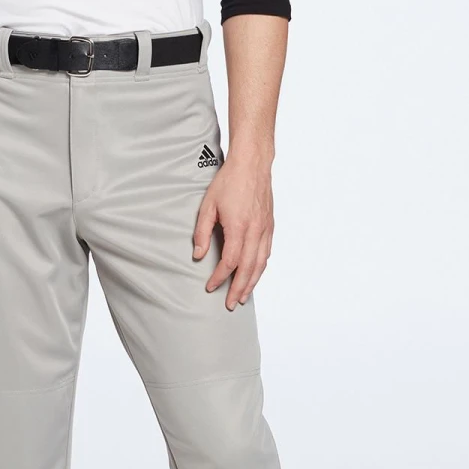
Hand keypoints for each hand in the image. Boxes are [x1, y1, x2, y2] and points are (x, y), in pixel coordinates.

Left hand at [191, 150, 273, 310]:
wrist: (252, 164)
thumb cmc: (229, 181)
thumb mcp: (207, 205)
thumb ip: (202, 232)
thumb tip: (198, 254)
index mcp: (239, 227)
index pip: (229, 262)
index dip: (219, 278)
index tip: (210, 287)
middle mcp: (255, 231)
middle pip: (248, 269)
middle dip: (239, 289)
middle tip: (231, 304)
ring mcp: (265, 229)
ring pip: (261, 264)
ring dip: (252, 282)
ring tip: (244, 296)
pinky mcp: (270, 225)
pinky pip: (267, 252)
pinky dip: (261, 267)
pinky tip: (255, 274)